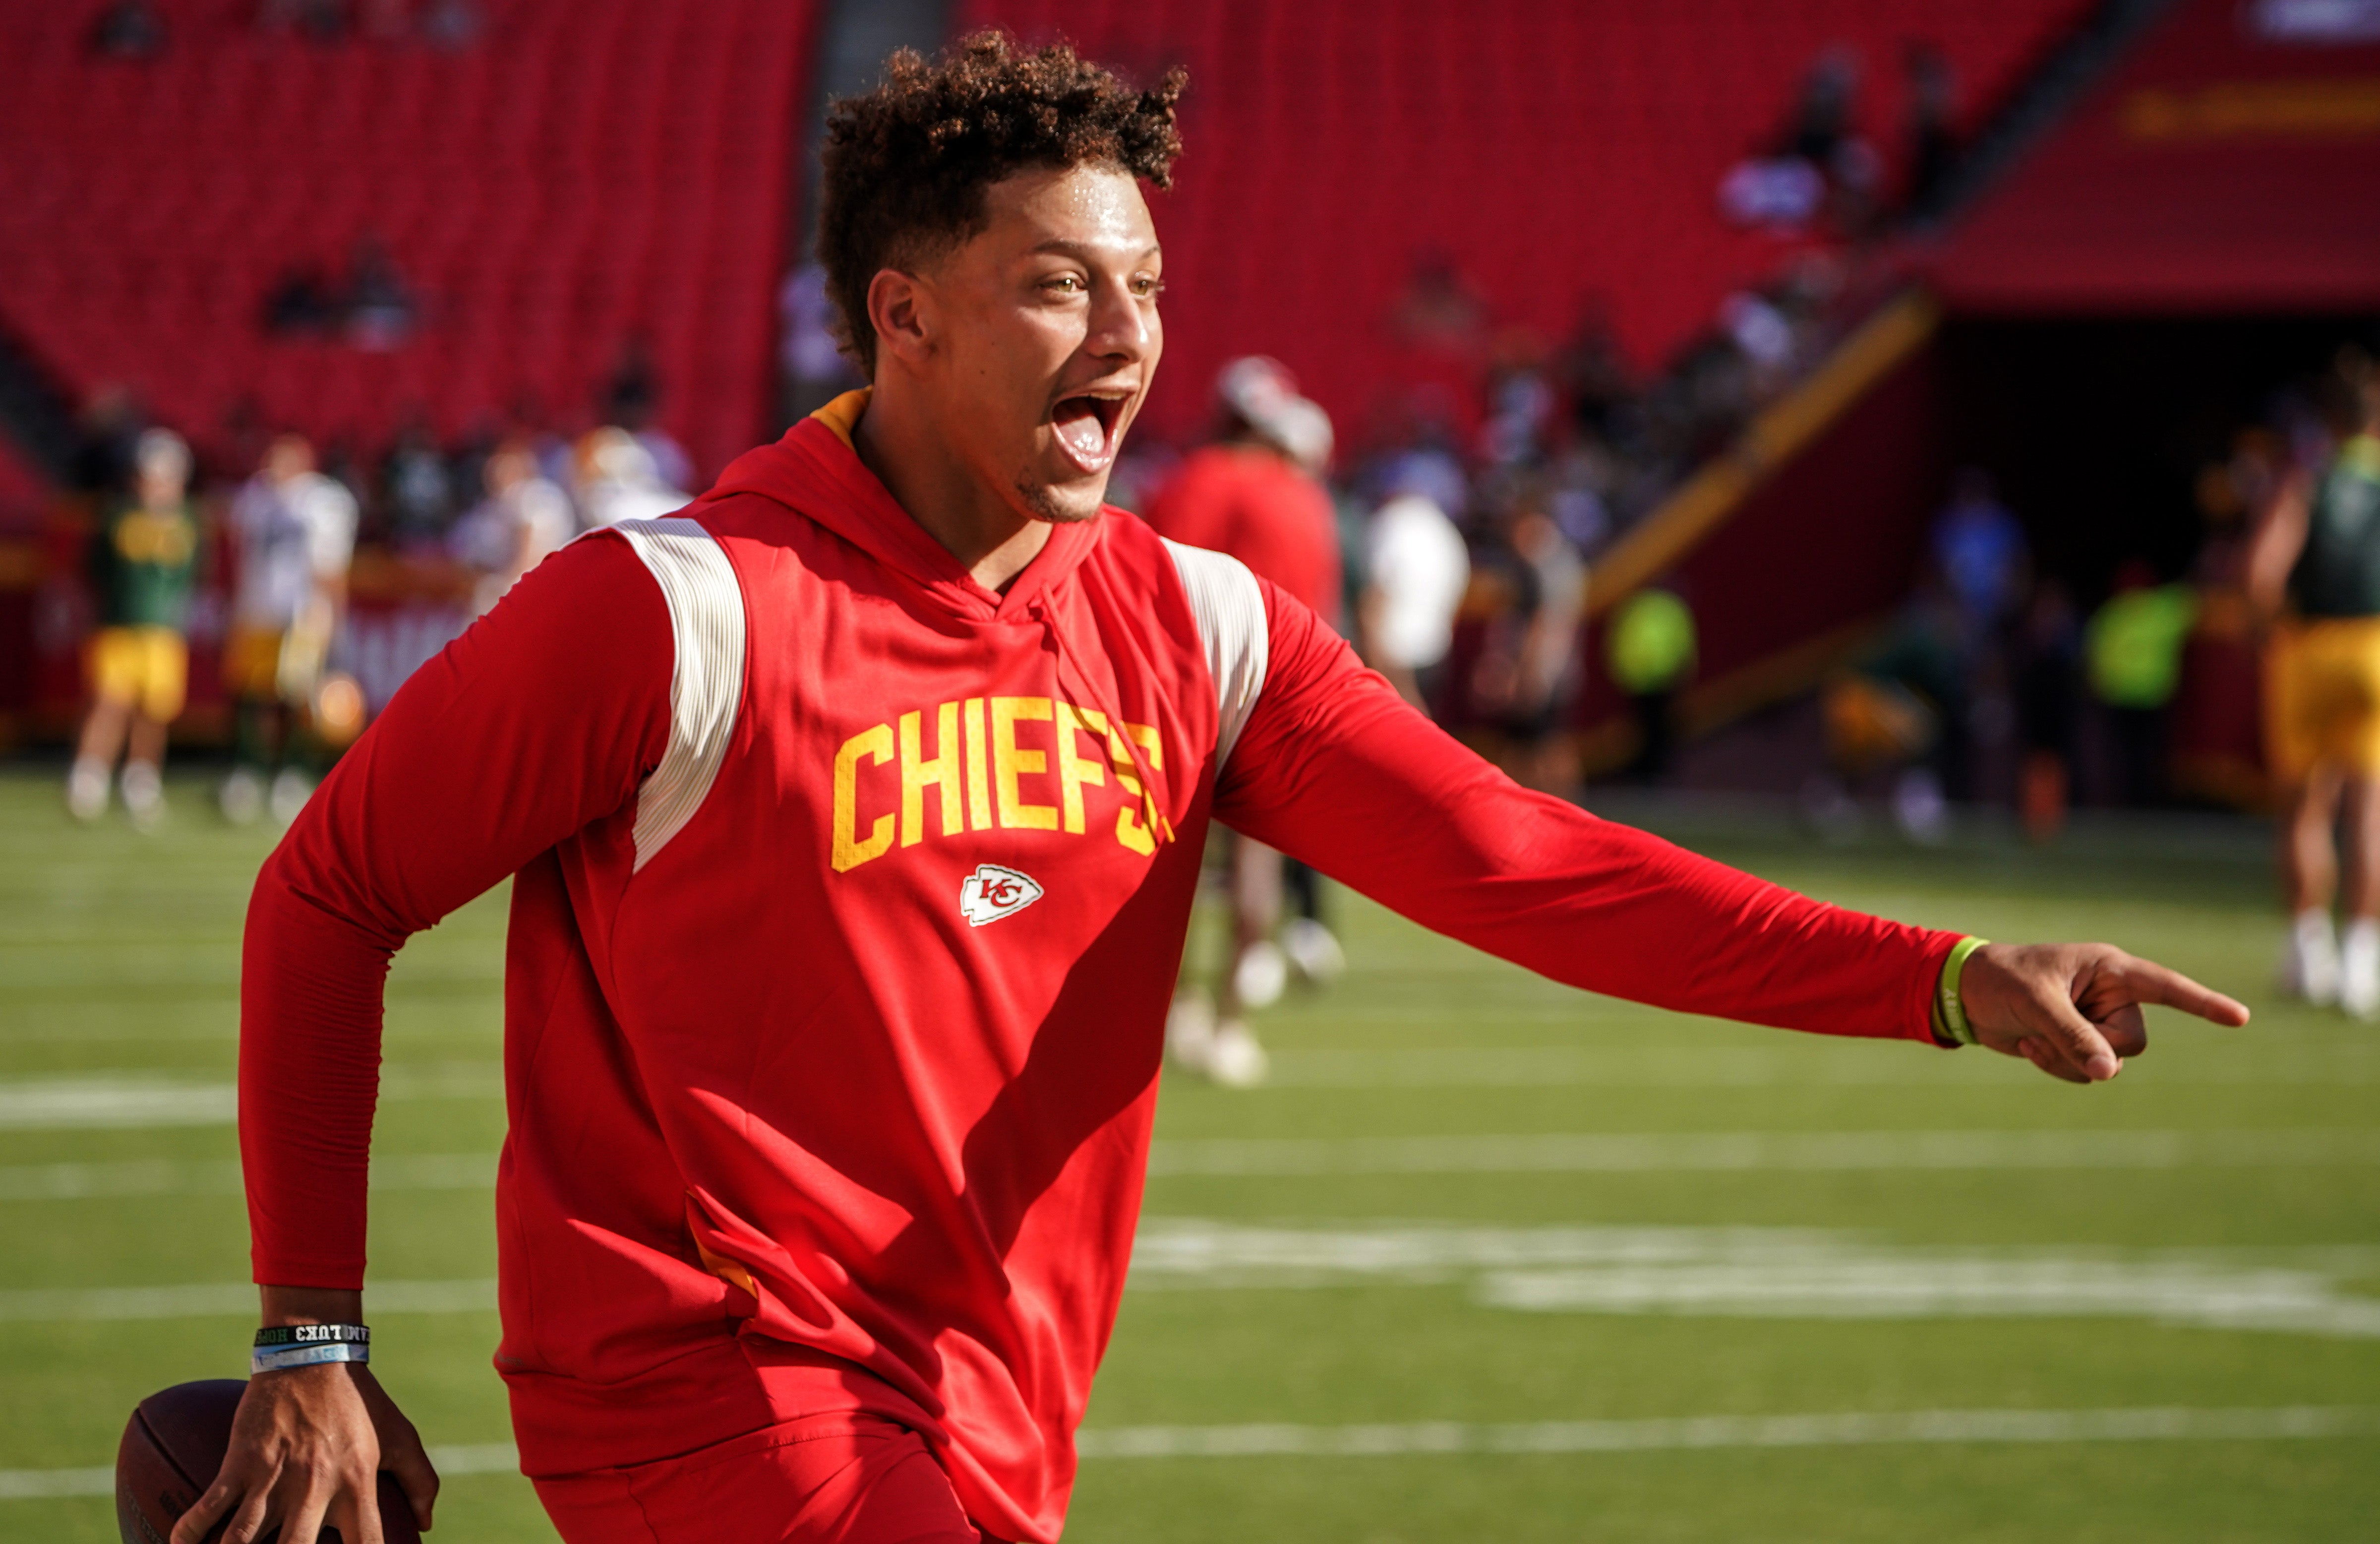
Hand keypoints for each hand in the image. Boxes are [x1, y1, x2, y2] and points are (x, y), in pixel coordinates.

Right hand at [170, 1360, 437, 1543]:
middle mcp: (315, 1488)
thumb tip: (426, 1525)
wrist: (314, 1357)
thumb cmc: (360, 1402)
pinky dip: (191, 1532)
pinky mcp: (241, 1462)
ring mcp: (274, 1477)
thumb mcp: (399, 1437)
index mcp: (357, 1485)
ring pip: (242, 1539)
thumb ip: (420, 1481)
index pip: (367, 1542)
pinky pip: (209, 1507)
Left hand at [1959, 941, 2249, 1083]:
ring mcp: (2097, 1021)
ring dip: (2070, 1062)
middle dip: (2093, 1046)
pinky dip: (2059, 1067)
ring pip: (2112, 1063)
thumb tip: (2107, 1073)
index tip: (2241, 1018)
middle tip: (2047, 1026)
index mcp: (2109, 969)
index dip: (2203, 1003)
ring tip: (2033, 1038)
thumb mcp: (2035, 1004)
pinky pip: (2089, 1072)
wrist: (1966, 994)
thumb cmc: (2000, 980)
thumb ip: (2074, 1035)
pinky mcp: (2081, 1043)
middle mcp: (2111, 995)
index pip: (2166, 986)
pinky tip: (2028, 1045)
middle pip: (2133, 1042)